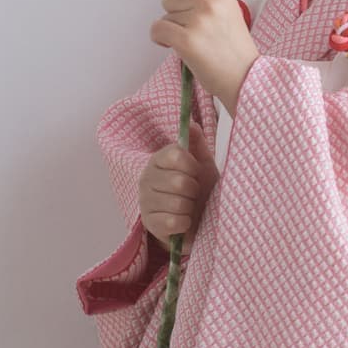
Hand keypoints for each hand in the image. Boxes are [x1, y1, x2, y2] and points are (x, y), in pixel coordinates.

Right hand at [138, 122, 218, 258]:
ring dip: (190, 208)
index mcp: (158, 159)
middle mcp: (146, 178)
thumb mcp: (202, 163)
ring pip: (178, 204)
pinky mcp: (149, 224)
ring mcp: (145, 202)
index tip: (196, 172)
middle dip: (194, 190)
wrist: (197, 221)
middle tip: (193, 193)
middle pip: (179, 182)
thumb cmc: (200, 189)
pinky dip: (185, 223)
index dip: (192, 165)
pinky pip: (174, 222)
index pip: (175, 154)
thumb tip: (191, 123)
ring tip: (188, 207)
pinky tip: (183, 221)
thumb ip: (196, 142)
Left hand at [151, 0, 259, 115]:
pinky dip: (161, 39)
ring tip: (193, 42)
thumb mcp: (228, 11)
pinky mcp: (186, 41)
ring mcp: (198, 22)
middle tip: (194, 29)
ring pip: (164, 16)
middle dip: (175, 13)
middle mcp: (211, 3)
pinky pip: (157, 30)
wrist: (244, 78)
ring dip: (171, 29)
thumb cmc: (233, 49)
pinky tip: (176, 47)